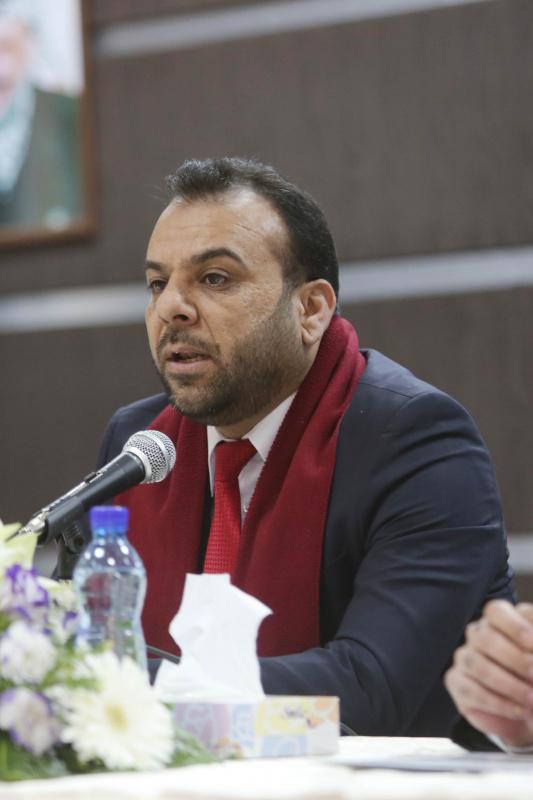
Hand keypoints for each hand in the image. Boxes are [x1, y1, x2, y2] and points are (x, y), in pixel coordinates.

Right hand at [444, 600, 532, 747]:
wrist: (530, 711)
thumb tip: (532, 659)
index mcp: (500, 621)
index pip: (496, 612)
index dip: (515, 627)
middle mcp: (478, 635)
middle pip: (485, 637)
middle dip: (514, 659)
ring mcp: (464, 657)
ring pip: (475, 663)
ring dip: (508, 685)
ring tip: (532, 700)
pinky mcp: (456, 682)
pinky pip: (469, 690)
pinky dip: (497, 703)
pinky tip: (519, 711)